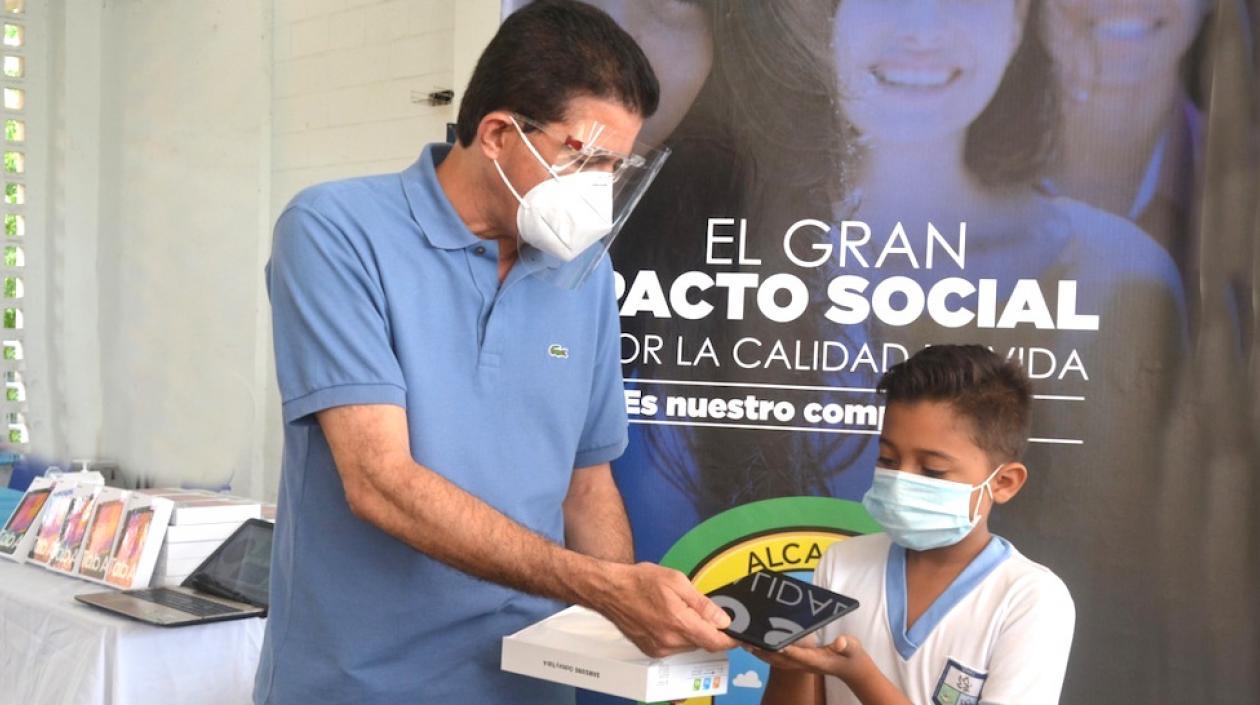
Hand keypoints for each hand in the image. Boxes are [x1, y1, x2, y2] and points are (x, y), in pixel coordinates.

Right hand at [594, 562, 738, 656]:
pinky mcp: (651, 651)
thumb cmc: (639, 582)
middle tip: (701, 609)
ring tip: (678, 610)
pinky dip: (678, 635)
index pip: (715, 641)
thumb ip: (702, 603)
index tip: (738, 633)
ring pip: (689, 645)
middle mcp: (670, 641)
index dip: (731, 639)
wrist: (610, 591)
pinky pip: (675, 647)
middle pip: (703, 642)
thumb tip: (722, 619)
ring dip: (692, 632)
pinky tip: (668, 618)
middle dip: (708, 629)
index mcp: (679, 622)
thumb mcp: (677, 581)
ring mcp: (659, 648)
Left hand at [748, 634, 874, 682]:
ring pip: (776, 660)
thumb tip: (840, 642)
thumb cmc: (851, 655)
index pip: (799, 655)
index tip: (773, 643)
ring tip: (744, 641)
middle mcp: (805, 664)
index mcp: (817, 660)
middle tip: (748, 640)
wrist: (851, 669)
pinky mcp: (798, 662)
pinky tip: (755, 645)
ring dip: (760, 652)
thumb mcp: (853, 647)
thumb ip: (846, 645)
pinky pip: (777, 659)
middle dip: (764, 650)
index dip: (786, 649)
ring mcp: (800, 664)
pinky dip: (765, 652)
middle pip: (781, 659)